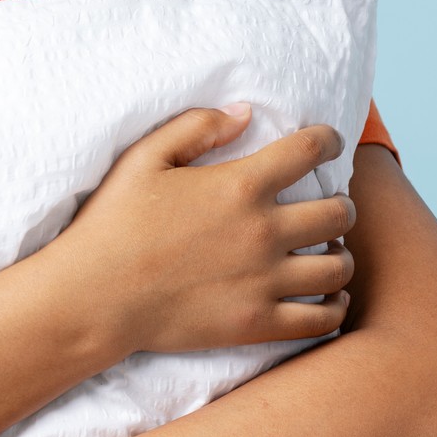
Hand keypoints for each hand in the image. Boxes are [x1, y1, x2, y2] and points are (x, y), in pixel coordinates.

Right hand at [46, 104, 356, 355]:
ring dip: (340, 255)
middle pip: (339, 213)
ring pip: (338, 267)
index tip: (329, 143)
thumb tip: (244, 113)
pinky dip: (335, 307)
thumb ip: (196, 127)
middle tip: (330, 206)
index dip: (329, 140)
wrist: (94, 297)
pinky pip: (321, 318)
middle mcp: (263, 232)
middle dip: (342, 205)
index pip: (310, 151)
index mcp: (240, 185)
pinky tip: (330, 298)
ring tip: (328, 252)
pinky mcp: (257, 323)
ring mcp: (264, 281)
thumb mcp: (145, 158)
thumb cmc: (113, 223)